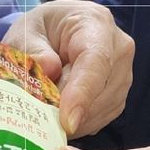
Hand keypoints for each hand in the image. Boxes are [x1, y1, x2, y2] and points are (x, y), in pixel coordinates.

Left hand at [2, 1, 134, 137]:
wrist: (59, 31)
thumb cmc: (42, 29)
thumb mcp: (26, 32)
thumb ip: (32, 50)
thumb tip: (47, 69)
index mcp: (96, 24)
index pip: (96, 62)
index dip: (82, 93)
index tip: (67, 121)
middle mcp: (119, 50)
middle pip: (98, 93)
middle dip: (65, 110)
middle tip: (34, 112)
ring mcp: (123, 76)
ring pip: (99, 111)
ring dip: (69, 118)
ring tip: (44, 106)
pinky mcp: (118, 98)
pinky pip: (98, 120)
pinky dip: (75, 124)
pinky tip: (58, 113)